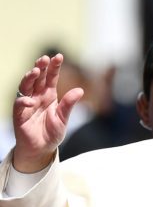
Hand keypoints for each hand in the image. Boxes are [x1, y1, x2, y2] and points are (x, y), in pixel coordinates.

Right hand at [12, 54, 83, 172]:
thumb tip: (80, 90)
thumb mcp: (63, 118)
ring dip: (29, 78)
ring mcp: (27, 105)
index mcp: (49, 95)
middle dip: (40, 67)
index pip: (51, 77)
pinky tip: (29, 101)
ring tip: (35, 71)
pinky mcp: (20, 116)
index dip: (54, 67)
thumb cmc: (52, 133)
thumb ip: (69, 105)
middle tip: (45, 58)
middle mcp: (37, 96)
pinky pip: (19, 106)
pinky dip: (23, 102)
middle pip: (38, 78)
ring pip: (26, 87)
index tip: (59, 56)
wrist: (41, 150)